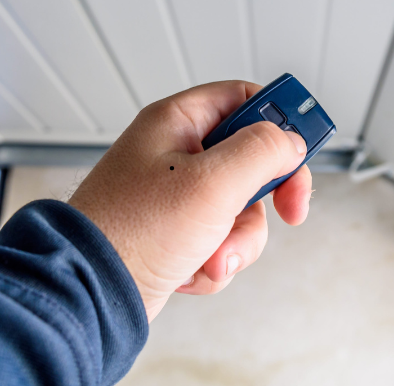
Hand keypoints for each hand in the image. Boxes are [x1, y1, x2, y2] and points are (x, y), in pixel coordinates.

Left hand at [68, 81, 311, 321]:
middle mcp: (176, 154)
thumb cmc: (132, 232)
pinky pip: (222, 240)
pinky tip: (193, 270)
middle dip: (266, 197)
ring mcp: (177, 197)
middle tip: (288, 210)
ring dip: (238, 239)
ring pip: (242, 208)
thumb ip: (262, 152)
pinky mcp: (178, 234)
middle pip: (252, 159)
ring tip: (212, 255)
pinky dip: (216, 260)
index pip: (244, 99)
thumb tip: (291, 141)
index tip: (305, 146)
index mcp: (177, 123)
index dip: (280, 119)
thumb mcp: (212, 182)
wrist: (89, 295)